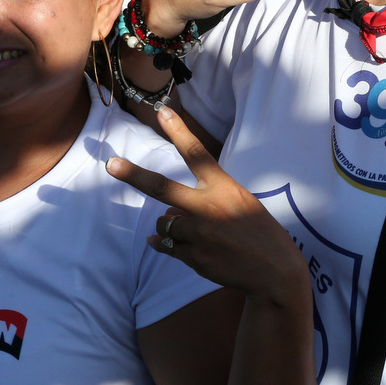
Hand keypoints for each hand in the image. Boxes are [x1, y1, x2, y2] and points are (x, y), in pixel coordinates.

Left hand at [107, 105, 306, 303]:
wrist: (274, 273)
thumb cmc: (259, 232)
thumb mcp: (239, 204)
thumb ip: (203, 202)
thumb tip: (166, 212)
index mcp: (224, 188)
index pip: (197, 153)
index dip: (179, 131)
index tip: (162, 111)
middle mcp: (208, 208)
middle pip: (162, 187)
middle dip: (133, 175)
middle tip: (111, 165)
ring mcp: (199, 235)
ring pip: (163, 222)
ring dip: (170, 224)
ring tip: (200, 233)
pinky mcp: (193, 258)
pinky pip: (166, 246)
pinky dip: (166, 244)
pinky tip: (180, 244)